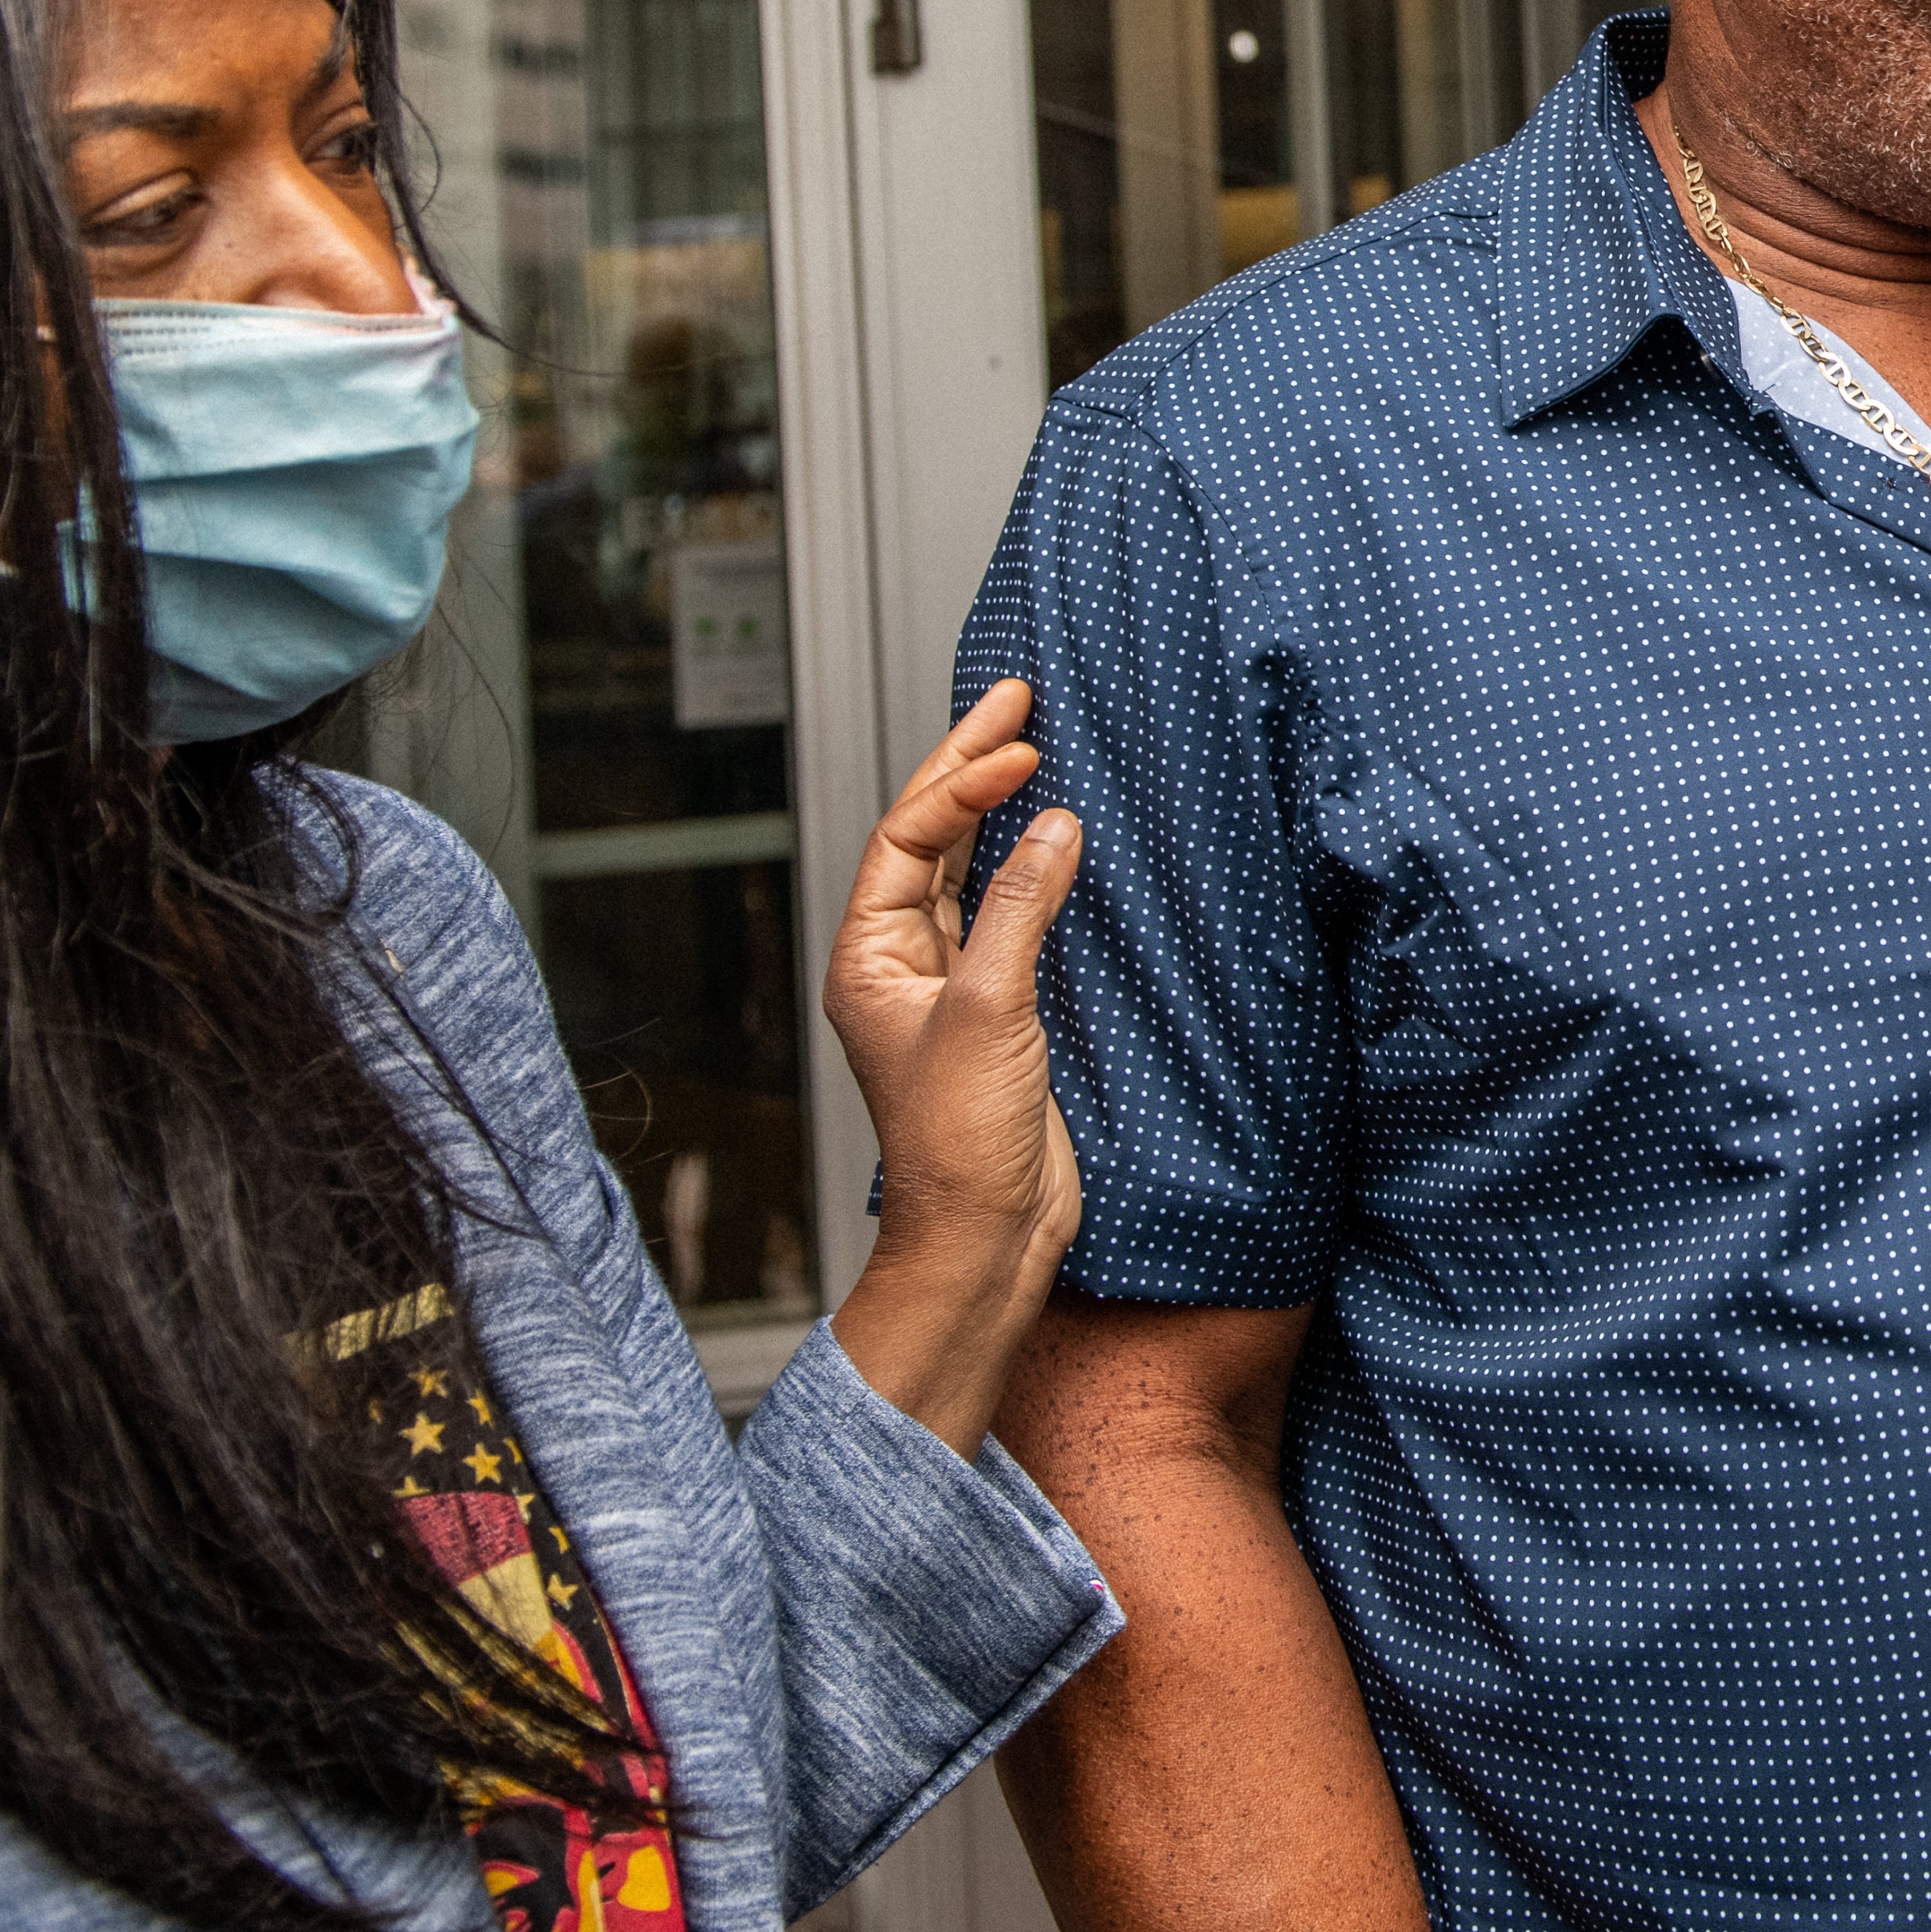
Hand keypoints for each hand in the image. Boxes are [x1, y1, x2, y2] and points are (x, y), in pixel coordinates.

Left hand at [822, 678, 1085, 1452]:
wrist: (986, 1235)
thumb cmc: (959, 1144)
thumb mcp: (990, 1011)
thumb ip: (1020, 911)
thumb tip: (1052, 826)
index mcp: (869, 958)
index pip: (908, 839)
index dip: (961, 784)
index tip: (1020, 747)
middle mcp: (900, 963)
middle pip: (930, 839)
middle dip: (971, 767)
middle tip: (1014, 697)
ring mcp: (950, 984)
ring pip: (968, 870)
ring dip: (1001, 809)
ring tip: (1033, 742)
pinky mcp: (1000, 1010)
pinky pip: (1010, 914)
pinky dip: (1033, 867)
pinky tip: (1061, 835)